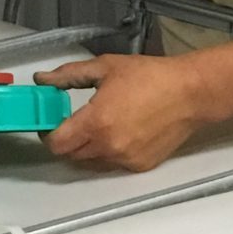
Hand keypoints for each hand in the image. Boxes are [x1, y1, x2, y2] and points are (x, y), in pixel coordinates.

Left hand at [36, 55, 211, 172]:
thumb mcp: (106, 67)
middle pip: (70, 156)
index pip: (56, 144)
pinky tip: (121, 133)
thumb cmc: (149, 76)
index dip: (48, 135)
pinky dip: (109, 153)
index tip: (51, 124)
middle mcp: (108, 146)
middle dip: (66, 141)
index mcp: (96, 122)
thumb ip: (69, 75)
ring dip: (86, 149)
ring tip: (98, 127)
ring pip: (91, 163)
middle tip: (72, 123)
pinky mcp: (139, 166)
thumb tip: (42, 79)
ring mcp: (125, 159)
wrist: (190, 93)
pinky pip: (113, 165)